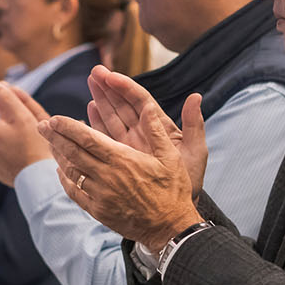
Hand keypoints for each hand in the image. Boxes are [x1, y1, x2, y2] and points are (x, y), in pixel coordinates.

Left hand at [37, 69, 201, 251]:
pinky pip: (74, 193)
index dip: (67, 127)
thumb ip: (155, 131)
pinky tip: (60, 171)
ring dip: (57, 156)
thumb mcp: (170, 157)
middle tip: (41, 125)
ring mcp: (100, 195)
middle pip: (72, 153)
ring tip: (48, 144)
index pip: (87, 138)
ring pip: (71, 172)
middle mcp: (106, 176)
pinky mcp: (98, 211)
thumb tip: (148, 107)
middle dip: (54, 137)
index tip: (54, 118)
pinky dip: (64, 180)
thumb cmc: (172, 191)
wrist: (170, 229)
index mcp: (122, 159)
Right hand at [86, 66, 209, 194]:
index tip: (111, 75)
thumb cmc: (189, 181)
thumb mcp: (195, 152)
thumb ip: (194, 125)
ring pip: (113, 117)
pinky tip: (88, 110)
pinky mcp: (122, 157)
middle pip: (123, 105)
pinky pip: (107, 137)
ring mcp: (131, 144)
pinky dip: (97, 123)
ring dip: (101, 100)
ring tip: (89, 84)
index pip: (141, 101)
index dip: (126, 87)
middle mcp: (144, 132)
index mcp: (161, 127)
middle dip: (109, 88)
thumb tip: (196, 96)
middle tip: (93, 72)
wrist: (175, 211)